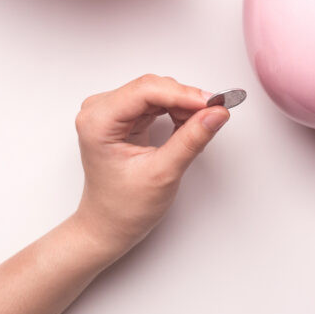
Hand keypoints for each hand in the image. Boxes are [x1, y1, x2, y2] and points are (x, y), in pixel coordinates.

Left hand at [72, 74, 228, 254]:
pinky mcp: (123, 116)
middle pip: (152, 87)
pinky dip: (176, 110)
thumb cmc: (123, 207)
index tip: (213, 104)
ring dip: (183, 105)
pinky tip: (187, 126)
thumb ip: (191, 139)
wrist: (108, 226)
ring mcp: (110, 112)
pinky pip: (156, 101)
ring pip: (157, 92)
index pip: (146, 90)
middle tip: (215, 114)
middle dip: (186, 99)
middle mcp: (99, 111)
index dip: (183, 94)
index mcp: (98, 122)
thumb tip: (216, 113)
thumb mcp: (163, 173)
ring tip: (199, 126)